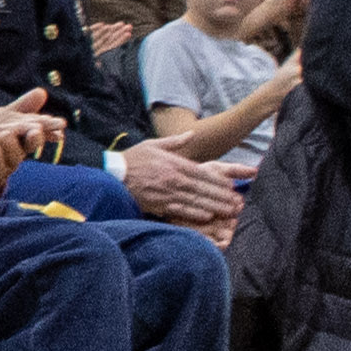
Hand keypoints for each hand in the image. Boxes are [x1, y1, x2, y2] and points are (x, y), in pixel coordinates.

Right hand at [114, 131, 243, 238]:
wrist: (113, 174)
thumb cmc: (133, 159)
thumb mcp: (153, 145)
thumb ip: (175, 141)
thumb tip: (191, 134)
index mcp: (174, 164)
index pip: (202, 173)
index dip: (218, 181)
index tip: (231, 186)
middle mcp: (174, 179)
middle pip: (204, 189)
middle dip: (222, 196)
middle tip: (238, 203)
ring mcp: (167, 193)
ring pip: (196, 201)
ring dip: (214, 206)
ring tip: (229, 211)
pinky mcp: (159, 204)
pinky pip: (181, 210)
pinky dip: (195, 214)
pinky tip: (208, 217)